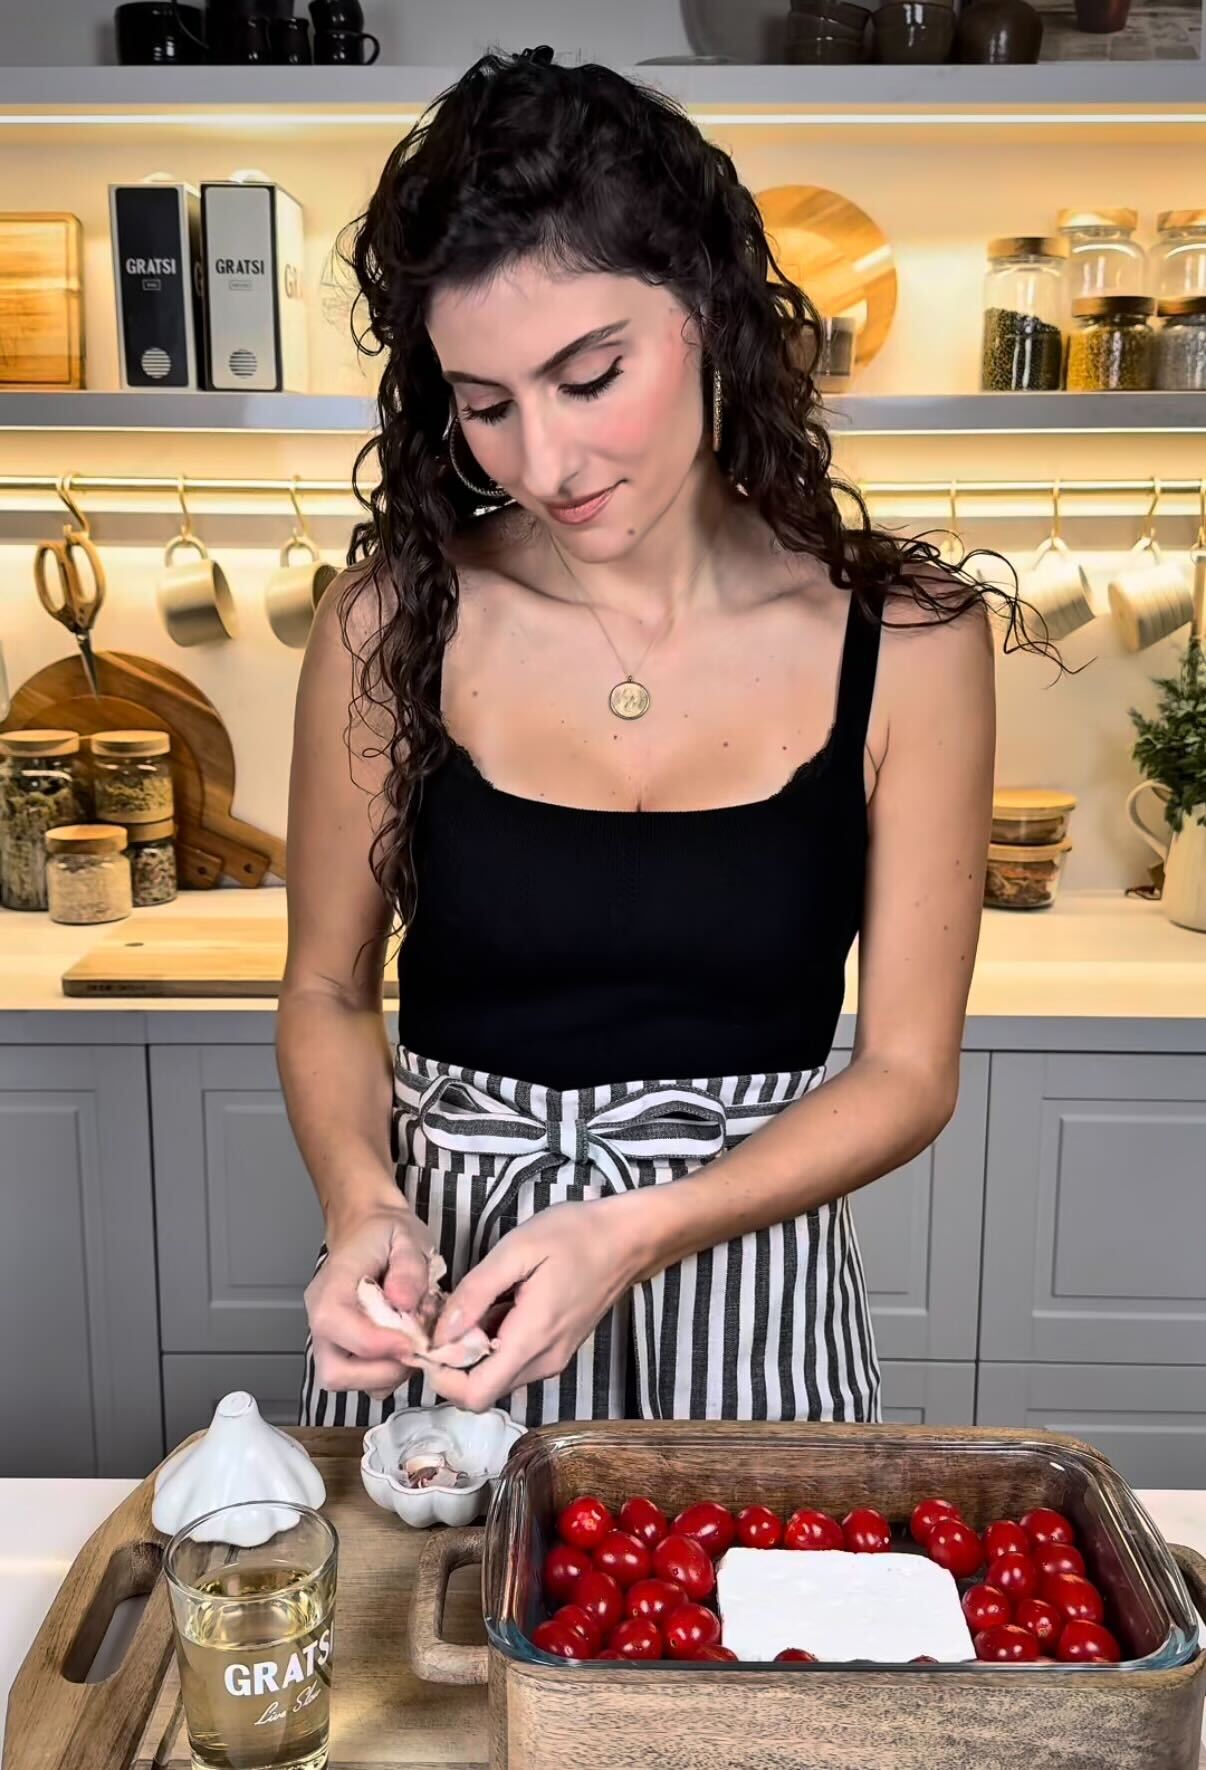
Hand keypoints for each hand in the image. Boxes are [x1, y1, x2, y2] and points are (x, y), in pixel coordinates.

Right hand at [305, 1196, 435, 1398]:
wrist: (369, 1227)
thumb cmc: (385, 1232)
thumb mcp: (406, 1236)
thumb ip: (408, 1267)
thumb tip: (402, 1302)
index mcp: (331, 1287)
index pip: (339, 1328)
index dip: (380, 1345)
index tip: (416, 1342)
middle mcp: (321, 1317)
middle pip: (335, 1372)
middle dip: (381, 1372)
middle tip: (416, 1352)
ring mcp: (329, 1337)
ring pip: (346, 1380)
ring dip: (385, 1375)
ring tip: (412, 1346)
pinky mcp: (343, 1347)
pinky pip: (359, 1379)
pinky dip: (385, 1374)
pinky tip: (404, 1347)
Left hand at [423, 1193, 651, 1412]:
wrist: (626, 1239)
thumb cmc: (575, 1236)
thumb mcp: (516, 1250)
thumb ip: (475, 1292)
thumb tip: (440, 1332)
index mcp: (531, 1339)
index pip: (475, 1395)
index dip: (441, 1378)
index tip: (425, 1343)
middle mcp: (543, 1361)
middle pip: (482, 1388)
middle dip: (452, 1361)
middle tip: (439, 1318)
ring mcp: (552, 1358)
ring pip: (496, 1375)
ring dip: (472, 1351)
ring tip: (467, 1304)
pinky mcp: (556, 1349)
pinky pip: (513, 1360)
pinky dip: (492, 1342)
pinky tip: (493, 1304)